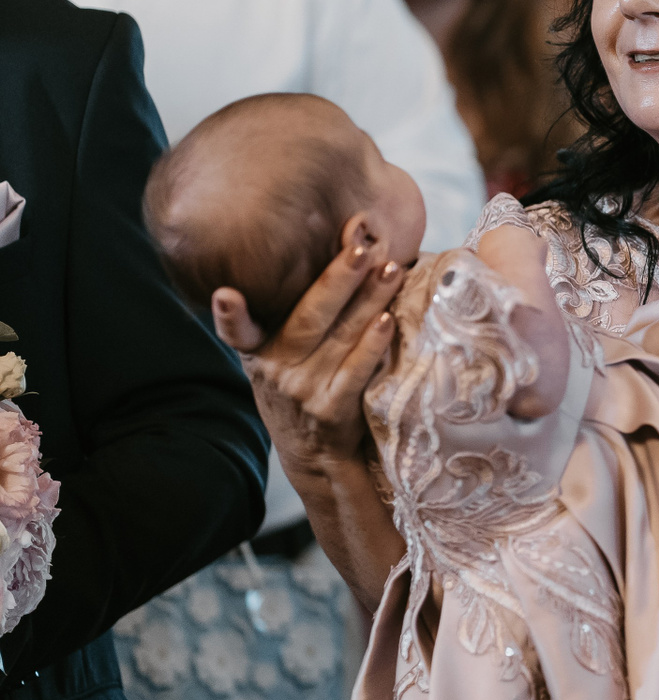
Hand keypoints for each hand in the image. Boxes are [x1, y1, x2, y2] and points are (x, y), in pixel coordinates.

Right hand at [210, 214, 405, 477]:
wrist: (315, 457)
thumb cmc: (303, 387)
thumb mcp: (279, 356)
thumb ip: (292, 314)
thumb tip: (343, 243)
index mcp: (260, 351)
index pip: (238, 331)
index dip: (230, 315)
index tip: (225, 294)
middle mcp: (277, 370)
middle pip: (308, 317)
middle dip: (337, 278)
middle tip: (361, 245)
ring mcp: (304, 391)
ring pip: (339, 337)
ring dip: (368, 300)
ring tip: (391, 270)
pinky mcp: (332, 410)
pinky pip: (355, 371)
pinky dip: (372, 344)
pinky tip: (386, 319)